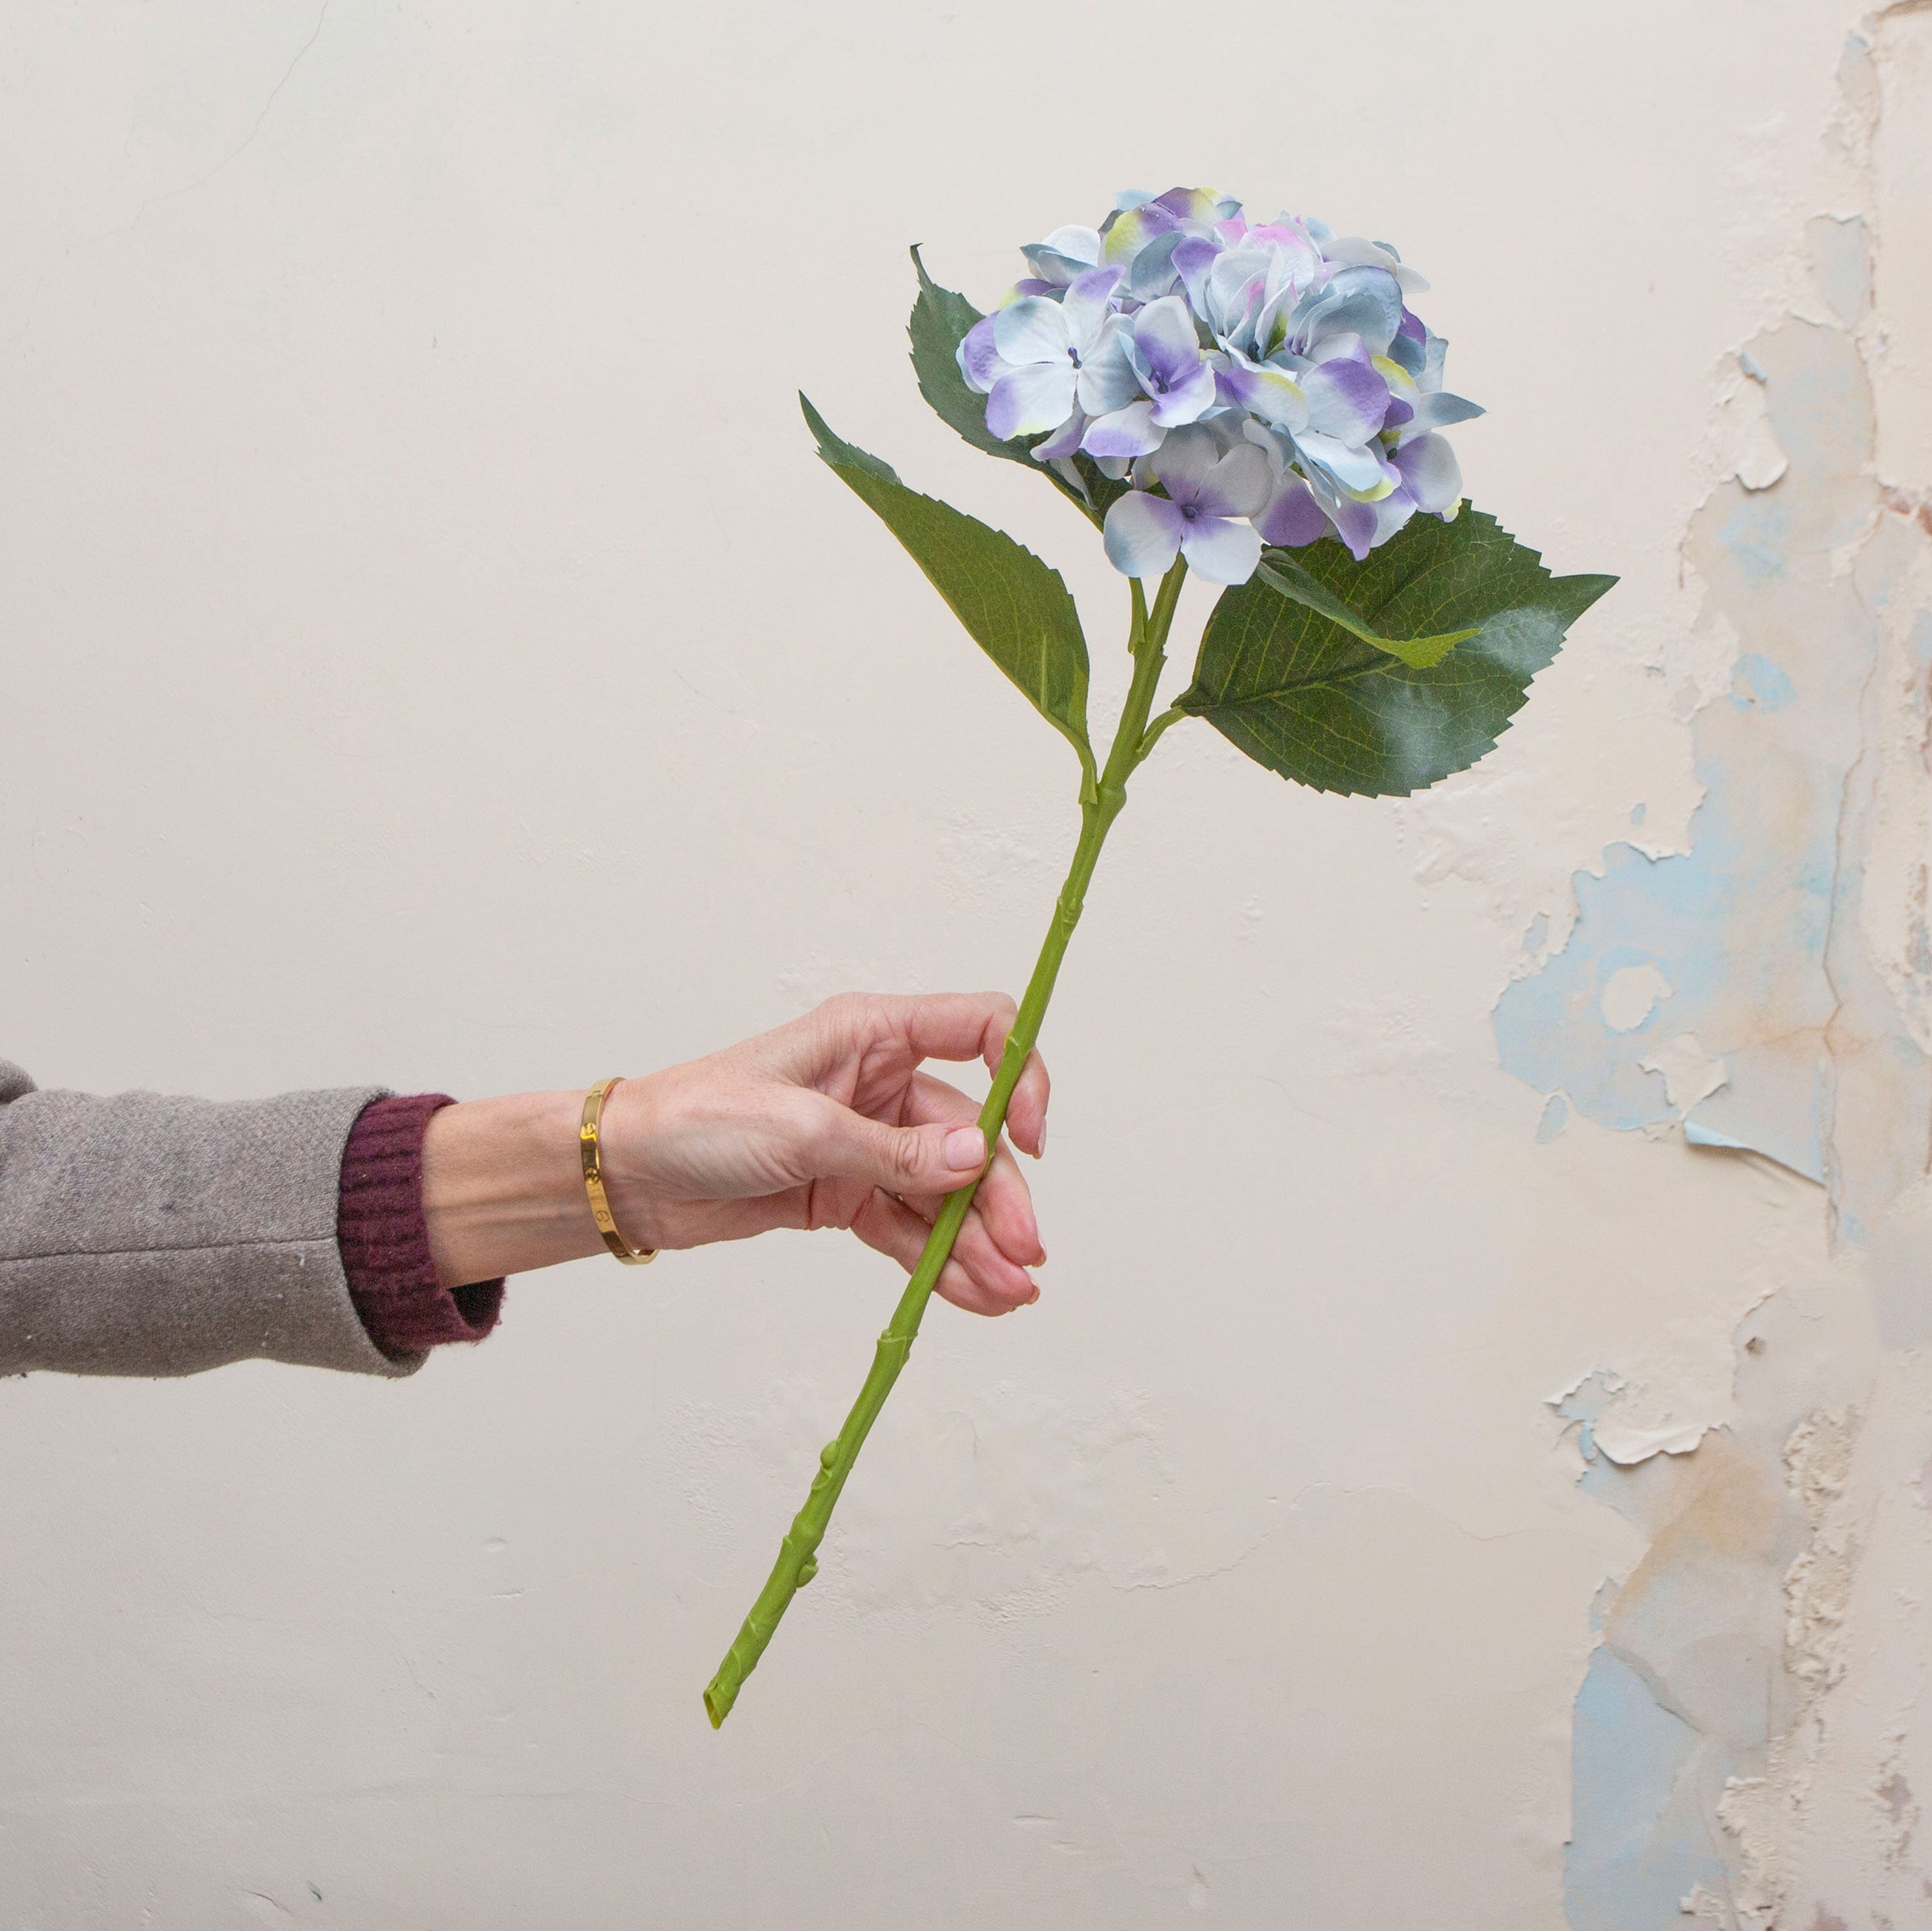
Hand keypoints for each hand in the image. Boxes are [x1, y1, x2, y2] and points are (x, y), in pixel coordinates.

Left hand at [420, 993, 1048, 1316]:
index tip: (1027, 1136)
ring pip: (945, 1192)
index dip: (1016, 1076)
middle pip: (970, 1133)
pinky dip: (942, 1262)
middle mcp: (879, 1084)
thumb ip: (895, 1150)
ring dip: (979, 1241)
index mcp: (871, 1034)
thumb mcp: (801, 1129)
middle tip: (1025, 1252)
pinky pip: (911, 1229)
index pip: (978, 1030)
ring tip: (1010, 1293)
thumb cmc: (695, 1119)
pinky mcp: (846, 1196)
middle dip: (999, 1194)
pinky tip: (974, 1295)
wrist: (627, 1177)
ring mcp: (866, 1144)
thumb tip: (978, 1156)